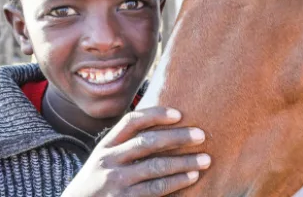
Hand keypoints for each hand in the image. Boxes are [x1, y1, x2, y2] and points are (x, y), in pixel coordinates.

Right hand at [62, 107, 209, 196]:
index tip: (179, 114)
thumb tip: (164, 129)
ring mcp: (116, 182)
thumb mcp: (103, 161)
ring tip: (205, 159)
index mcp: (105, 147)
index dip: (155, 114)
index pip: (131, 122)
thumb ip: (125, 147)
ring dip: (184, 162)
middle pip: (147, 142)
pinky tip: (191, 177)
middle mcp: (109, 161)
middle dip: (177, 137)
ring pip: (156, 167)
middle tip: (201, 135)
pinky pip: (156, 189)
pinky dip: (176, 182)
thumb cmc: (97, 184)